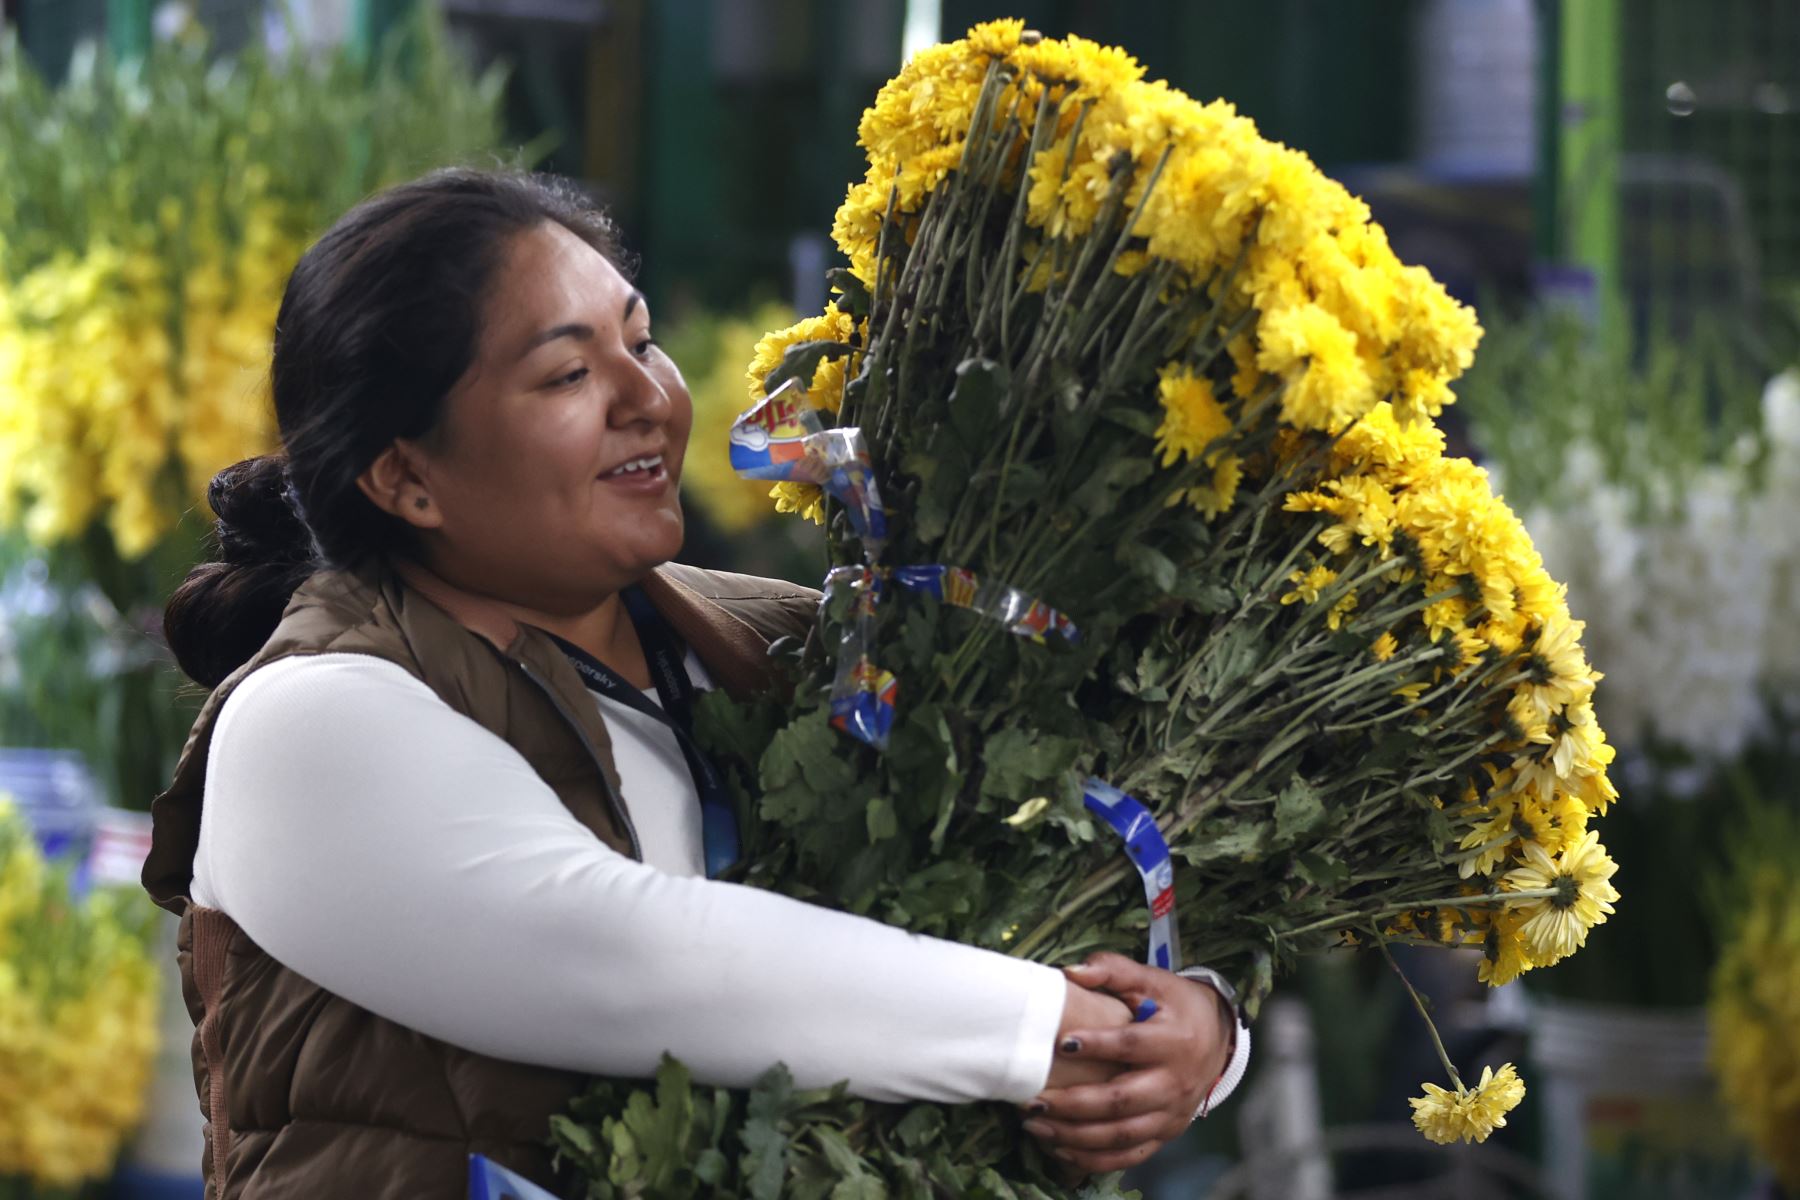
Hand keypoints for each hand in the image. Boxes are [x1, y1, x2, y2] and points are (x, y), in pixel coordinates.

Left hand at [1021, 952, 1233, 1174]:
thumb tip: (1071, 972)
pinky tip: (1060, 1149)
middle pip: (1122, 1101)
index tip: (1060, 1043)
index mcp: (1174, 1041)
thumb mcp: (1151, 980)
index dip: (1097, 1046)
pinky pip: (1129, 1155)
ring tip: (1036, 1125)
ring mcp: (1171, 1113)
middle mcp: (1175, 1083)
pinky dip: (1094, 1158)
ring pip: (1121, 1134)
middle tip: (1033, 1100)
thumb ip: (1113, 970)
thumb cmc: (1176, 1004)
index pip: (1132, 1046)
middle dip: (1075, 1103)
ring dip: (1075, 1136)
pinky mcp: (1166, 1132)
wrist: (1218, 1037)